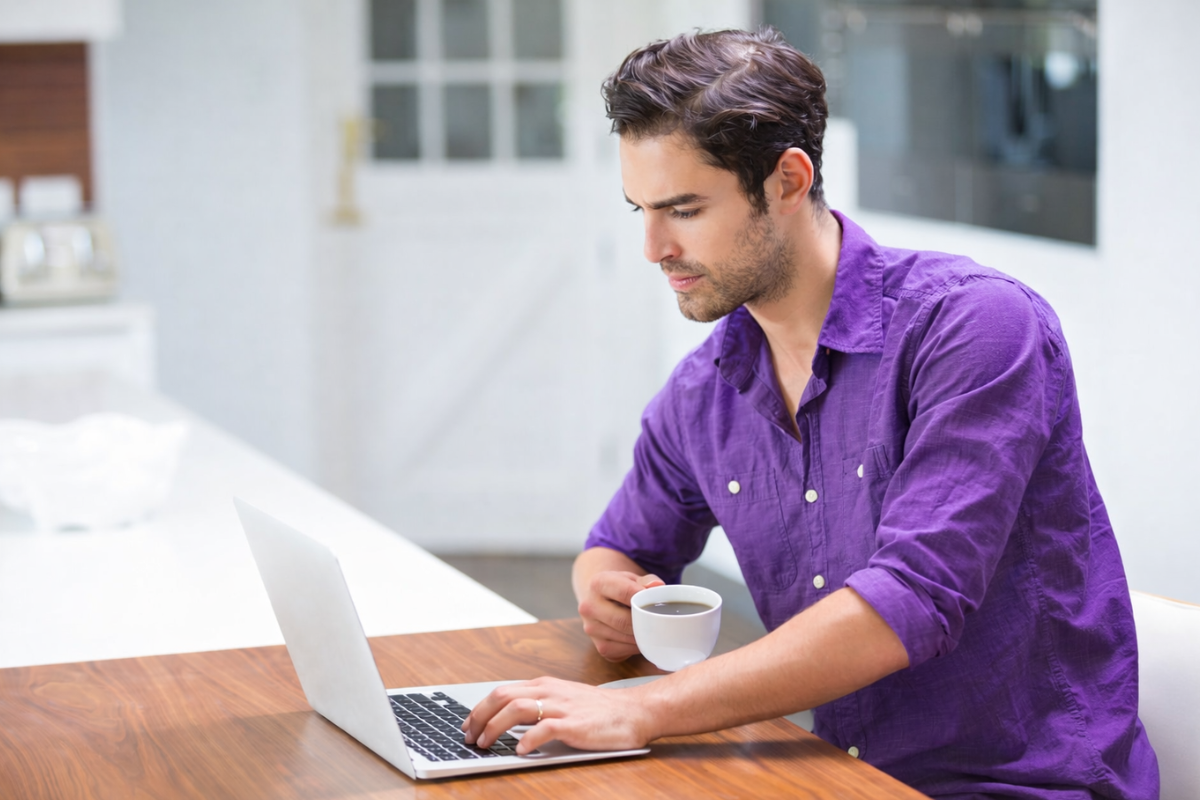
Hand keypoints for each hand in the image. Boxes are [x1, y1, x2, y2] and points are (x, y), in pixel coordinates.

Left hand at [462, 676, 654, 753]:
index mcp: (545, 685)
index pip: (502, 691)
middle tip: (469, 737)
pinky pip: (544, 729)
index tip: (469, 724)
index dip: (480, 708)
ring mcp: (561, 706)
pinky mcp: (573, 724)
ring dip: (495, 727)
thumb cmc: (600, 711)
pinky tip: (520, 751)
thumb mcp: (564, 700)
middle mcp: (549, 691)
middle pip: (503, 697)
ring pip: (516, 709)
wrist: (634, 711)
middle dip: (479, 717)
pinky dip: (526, 740)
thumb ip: (539, 706)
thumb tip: (510, 722)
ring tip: (485, 744)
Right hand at [577, 571, 663, 660]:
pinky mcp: (599, 646)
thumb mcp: (632, 579)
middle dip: (644, 622)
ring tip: (652, 629)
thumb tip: (657, 586)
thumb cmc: (621, 589)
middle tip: (659, 621)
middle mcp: (589, 607)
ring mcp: (591, 629)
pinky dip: (636, 647)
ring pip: (625, 638)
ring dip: (642, 636)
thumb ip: (647, 581)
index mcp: (598, 584)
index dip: (644, 598)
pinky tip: (640, 638)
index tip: (657, 602)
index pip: (625, 593)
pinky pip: (624, 651)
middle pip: (623, 620)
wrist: (600, 601)